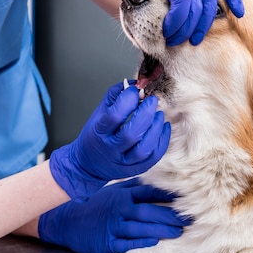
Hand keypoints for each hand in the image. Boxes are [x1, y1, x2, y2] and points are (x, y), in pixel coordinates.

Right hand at [38, 178, 189, 252]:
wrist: (67, 220)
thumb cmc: (95, 204)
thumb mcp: (112, 190)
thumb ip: (134, 187)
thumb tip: (158, 179)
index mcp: (122, 194)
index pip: (148, 192)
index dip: (167, 195)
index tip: (185, 196)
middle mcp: (119, 209)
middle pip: (149, 211)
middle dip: (170, 215)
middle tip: (189, 218)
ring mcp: (113, 226)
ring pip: (141, 228)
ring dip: (161, 230)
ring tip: (178, 231)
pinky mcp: (107, 242)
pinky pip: (127, 242)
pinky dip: (142, 241)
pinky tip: (154, 240)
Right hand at [49, 82, 170, 200]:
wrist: (89, 164)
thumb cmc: (96, 135)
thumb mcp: (99, 113)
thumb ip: (115, 96)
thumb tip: (134, 83)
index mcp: (99, 132)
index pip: (114, 116)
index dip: (127, 100)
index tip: (135, 90)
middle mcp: (110, 149)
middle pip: (130, 133)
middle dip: (145, 114)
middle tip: (152, 101)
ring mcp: (123, 162)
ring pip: (143, 148)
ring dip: (155, 129)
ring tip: (158, 115)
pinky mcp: (135, 169)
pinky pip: (153, 157)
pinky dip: (162, 140)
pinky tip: (163, 127)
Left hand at [116, 0, 244, 45]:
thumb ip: (137, 8)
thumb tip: (136, 33)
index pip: (182, 3)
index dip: (176, 22)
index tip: (166, 34)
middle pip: (197, 7)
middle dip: (187, 29)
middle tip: (176, 42)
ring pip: (211, 3)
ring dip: (204, 25)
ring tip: (195, 40)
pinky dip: (234, 0)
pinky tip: (239, 14)